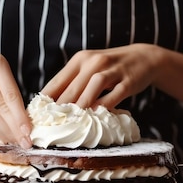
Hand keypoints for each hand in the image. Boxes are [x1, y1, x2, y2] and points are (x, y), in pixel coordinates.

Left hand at [41, 44, 161, 108]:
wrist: (144, 58)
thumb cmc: (111, 68)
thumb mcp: (90, 68)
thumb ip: (74, 82)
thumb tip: (52, 105)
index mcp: (80, 59)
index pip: (58, 80)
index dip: (47, 99)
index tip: (38, 116)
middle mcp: (94, 61)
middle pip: (73, 86)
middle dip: (61, 106)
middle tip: (52, 124)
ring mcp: (112, 70)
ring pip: (93, 86)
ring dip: (82, 104)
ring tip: (72, 120)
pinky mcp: (128, 80)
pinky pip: (114, 93)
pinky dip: (105, 104)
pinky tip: (97, 114)